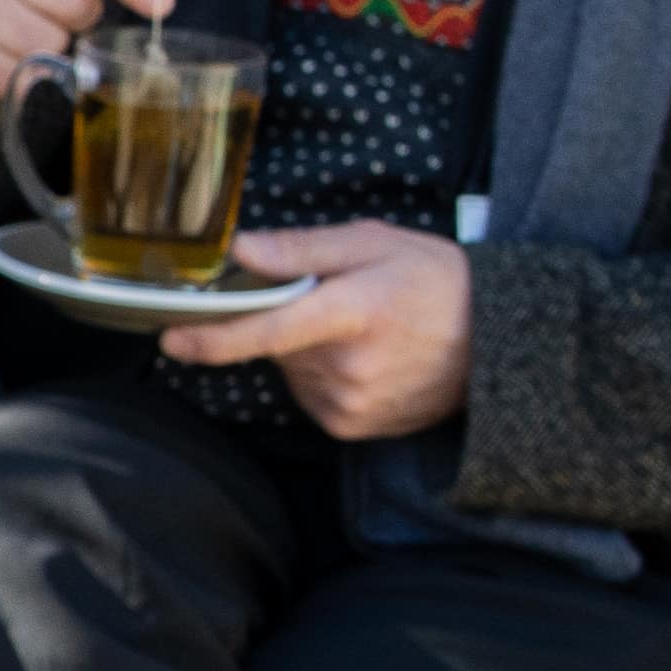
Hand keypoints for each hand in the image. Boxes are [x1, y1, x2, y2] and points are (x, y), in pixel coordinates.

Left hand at [161, 221, 470, 436]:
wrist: (499, 339)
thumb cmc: (436, 280)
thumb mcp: (372, 244)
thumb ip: (301, 249)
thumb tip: (241, 250)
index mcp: (352, 313)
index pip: (266, 330)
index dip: (212, 337)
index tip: (171, 337)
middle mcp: (348, 367)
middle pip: (276, 347)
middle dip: (290, 323)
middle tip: (341, 303)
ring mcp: (351, 403)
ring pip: (292, 372)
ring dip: (308, 352)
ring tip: (364, 333)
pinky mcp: (353, 427)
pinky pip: (311, 397)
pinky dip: (324, 378)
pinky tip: (366, 361)